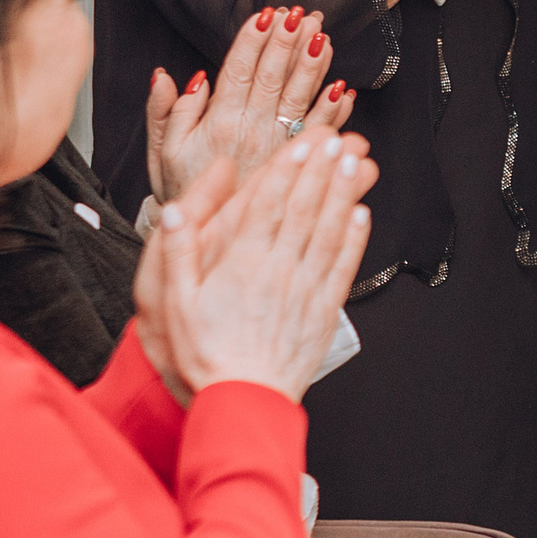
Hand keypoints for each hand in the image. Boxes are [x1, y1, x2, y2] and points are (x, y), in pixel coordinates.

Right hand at [136, 128, 376, 403]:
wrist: (244, 400)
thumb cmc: (206, 354)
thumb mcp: (174, 303)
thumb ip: (177, 252)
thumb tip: (174, 211)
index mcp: (242, 265)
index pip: (268, 205)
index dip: (286, 170)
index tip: (300, 143)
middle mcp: (279, 271)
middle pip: (304, 209)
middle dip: (321, 169)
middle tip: (335, 137)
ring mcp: (306, 290)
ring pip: (329, 231)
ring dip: (343, 193)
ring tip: (355, 162)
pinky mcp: (325, 310)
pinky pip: (343, 267)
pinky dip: (355, 239)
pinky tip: (362, 214)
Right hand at [145, 6, 354, 204]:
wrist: (211, 240)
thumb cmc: (186, 191)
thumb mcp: (163, 153)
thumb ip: (165, 113)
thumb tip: (167, 76)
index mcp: (218, 122)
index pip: (238, 72)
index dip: (252, 42)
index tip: (266, 15)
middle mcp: (250, 131)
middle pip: (272, 78)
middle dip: (287, 43)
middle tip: (302, 15)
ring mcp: (277, 147)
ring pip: (298, 99)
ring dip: (313, 66)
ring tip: (323, 36)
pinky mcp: (296, 164)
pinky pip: (318, 134)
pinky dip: (333, 111)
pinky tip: (343, 89)